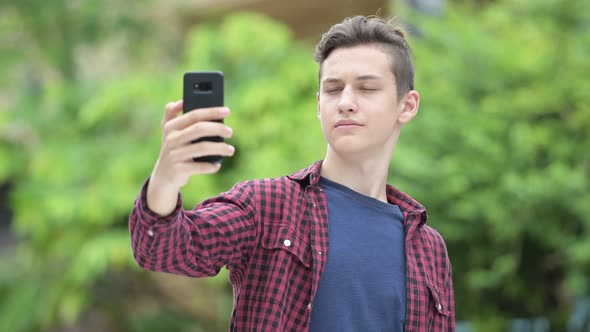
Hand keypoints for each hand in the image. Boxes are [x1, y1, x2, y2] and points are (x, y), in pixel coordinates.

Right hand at [147, 100, 234, 215]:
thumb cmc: (173, 150)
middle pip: (200, 129)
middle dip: (218, 129)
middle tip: (230, 132)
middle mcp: (171, 139)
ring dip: (220, 148)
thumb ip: (171, 114)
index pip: (194, 115)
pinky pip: (200, 166)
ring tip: (230, 150)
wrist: (163, 177)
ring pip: (203, 148)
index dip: (211, 112)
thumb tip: (179, 101)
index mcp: (171, 127)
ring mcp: (174, 155)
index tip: (227, 111)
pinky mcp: (179, 170)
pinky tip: (217, 165)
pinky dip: (211, 166)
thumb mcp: (168, 132)